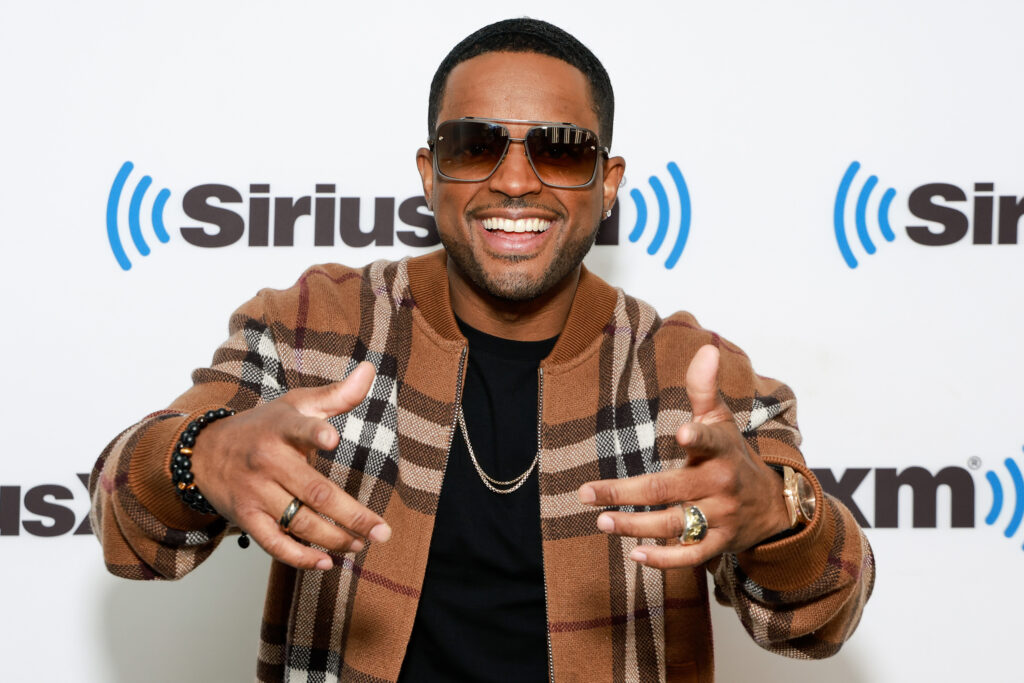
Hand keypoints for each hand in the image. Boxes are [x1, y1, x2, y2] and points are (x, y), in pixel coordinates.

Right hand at [190, 362, 390, 570]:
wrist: (204, 452)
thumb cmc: (262, 426)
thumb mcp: (296, 404)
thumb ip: (337, 394)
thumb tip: (370, 369)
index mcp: (282, 428)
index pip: (299, 428)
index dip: (315, 433)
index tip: (332, 439)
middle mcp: (268, 461)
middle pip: (314, 492)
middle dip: (352, 515)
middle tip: (382, 531)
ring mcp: (256, 492)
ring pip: (300, 522)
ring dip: (335, 538)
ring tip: (361, 544)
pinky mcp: (246, 517)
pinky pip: (275, 543)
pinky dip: (300, 557)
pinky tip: (326, 562)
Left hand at [577, 345, 790, 568]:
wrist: (773, 505)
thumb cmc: (733, 455)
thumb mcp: (721, 420)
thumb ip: (705, 388)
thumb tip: (705, 349)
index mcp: (721, 449)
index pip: (710, 441)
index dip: (698, 438)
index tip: (681, 434)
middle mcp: (721, 484)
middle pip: (669, 490)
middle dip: (625, 493)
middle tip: (587, 493)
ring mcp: (721, 517)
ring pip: (674, 525)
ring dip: (634, 526)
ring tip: (601, 522)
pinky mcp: (720, 544)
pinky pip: (690, 556)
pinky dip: (663, 560)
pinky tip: (634, 555)